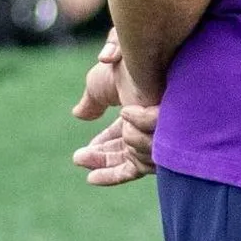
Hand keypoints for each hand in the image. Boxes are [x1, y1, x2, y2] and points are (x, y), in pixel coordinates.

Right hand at [72, 31, 157, 184]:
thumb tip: (78, 114)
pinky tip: (92, 177)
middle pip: (127, 152)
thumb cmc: (124, 66)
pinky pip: (140, 166)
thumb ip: (92, 101)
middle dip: (101, 158)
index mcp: (140, 109)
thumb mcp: (100, 84)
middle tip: (77, 158)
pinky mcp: (163, 143)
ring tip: (117, 125)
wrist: (145, 62)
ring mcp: (159, 135)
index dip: (102, 147)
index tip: (82, 154)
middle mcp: (151, 124)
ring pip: (132, 159)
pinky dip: (117, 170)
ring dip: (113, 150)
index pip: (121, 136)